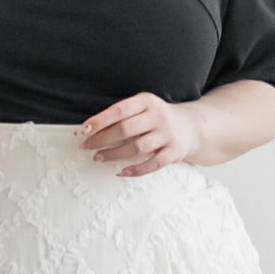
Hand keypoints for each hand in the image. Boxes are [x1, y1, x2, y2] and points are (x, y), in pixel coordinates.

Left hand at [74, 92, 200, 177]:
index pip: (119, 111)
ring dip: (113, 154)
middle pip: (125, 129)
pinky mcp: (173, 152)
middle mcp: (158, 116)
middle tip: (86, 146)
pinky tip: (121, 172)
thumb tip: (90, 129)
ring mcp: (167, 135)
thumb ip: (122, 115)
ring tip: (98, 157)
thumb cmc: (157, 118)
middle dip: (102, 139)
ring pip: (136, 148)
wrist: (191, 126)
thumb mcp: (143, 107)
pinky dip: (135, 170)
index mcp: (147, 101)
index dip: (99, 121)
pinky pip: (152, 164)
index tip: (83, 130)